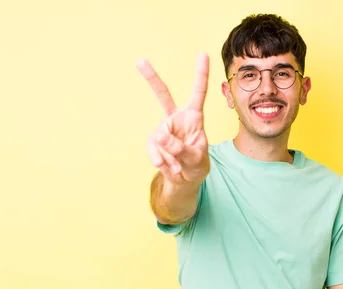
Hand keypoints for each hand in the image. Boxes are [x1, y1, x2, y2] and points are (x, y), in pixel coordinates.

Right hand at [137, 53, 210, 185]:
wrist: (184, 179)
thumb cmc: (196, 164)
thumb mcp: (196, 159)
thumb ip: (182, 148)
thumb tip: (162, 136)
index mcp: (194, 117)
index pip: (198, 93)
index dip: (201, 74)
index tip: (203, 54)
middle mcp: (177, 118)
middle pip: (163, 95)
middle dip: (151, 78)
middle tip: (139, 60)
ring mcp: (163, 128)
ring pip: (161, 138)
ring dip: (170, 157)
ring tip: (178, 166)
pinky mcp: (153, 141)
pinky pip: (153, 149)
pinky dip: (161, 161)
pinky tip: (167, 166)